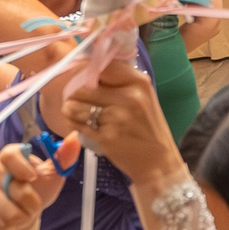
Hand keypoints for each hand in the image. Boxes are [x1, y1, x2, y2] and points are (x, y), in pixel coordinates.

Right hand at [0, 137, 78, 229]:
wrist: (26, 215)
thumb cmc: (39, 191)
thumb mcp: (55, 175)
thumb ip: (64, 158)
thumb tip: (74, 138)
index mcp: (12, 156)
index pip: (9, 152)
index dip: (19, 165)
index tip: (33, 177)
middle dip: (22, 196)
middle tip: (35, 205)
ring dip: (15, 213)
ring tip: (24, 215)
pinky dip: (4, 222)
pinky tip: (11, 222)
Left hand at [61, 57, 182, 187]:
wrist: (159, 164)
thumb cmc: (148, 129)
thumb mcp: (144, 98)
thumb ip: (120, 82)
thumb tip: (88, 70)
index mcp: (139, 83)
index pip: (101, 66)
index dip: (86, 71)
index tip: (81, 77)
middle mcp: (128, 98)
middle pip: (83, 86)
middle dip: (73, 92)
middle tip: (74, 98)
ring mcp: (116, 118)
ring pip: (75, 105)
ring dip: (70, 108)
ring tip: (73, 111)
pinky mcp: (106, 137)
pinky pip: (77, 125)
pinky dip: (73, 123)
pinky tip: (77, 123)